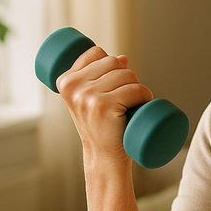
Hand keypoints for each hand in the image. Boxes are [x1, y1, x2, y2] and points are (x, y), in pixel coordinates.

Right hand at [56, 46, 153, 163]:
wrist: (104, 157)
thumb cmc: (102, 126)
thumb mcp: (90, 99)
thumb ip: (99, 76)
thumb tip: (123, 57)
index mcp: (65, 81)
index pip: (96, 53)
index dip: (111, 64)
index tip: (112, 84)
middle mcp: (72, 87)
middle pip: (114, 62)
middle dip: (127, 76)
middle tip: (126, 98)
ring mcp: (87, 96)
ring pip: (127, 74)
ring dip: (137, 87)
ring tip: (131, 104)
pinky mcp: (104, 106)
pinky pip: (135, 89)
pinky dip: (145, 95)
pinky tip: (141, 106)